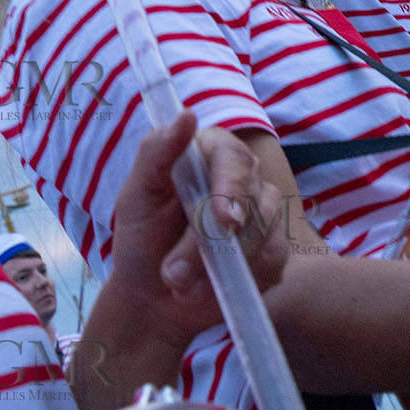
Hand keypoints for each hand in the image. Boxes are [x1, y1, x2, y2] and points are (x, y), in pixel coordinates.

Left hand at [107, 112, 288, 348]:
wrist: (152, 295)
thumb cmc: (142, 239)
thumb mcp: (136, 197)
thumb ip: (156, 154)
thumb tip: (185, 115)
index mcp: (211, 153)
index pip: (234, 159)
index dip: (232, 188)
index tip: (223, 220)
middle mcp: (244, 177)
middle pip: (252, 200)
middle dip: (213, 243)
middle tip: (174, 274)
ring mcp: (264, 214)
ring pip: (263, 234)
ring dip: (221, 266)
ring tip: (181, 285)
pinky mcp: (274, 249)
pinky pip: (272, 261)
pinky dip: (240, 279)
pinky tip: (209, 289)